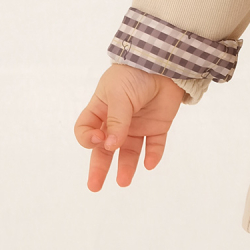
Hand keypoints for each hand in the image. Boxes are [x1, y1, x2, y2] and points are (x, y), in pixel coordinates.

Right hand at [74, 64, 185, 190]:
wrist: (163, 63)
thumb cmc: (133, 74)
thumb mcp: (118, 95)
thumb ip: (116, 121)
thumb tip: (110, 146)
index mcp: (100, 110)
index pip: (85, 131)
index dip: (87, 139)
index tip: (98, 138)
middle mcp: (116, 121)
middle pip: (104, 149)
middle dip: (99, 167)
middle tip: (94, 186)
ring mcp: (137, 125)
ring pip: (129, 151)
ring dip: (126, 167)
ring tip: (123, 182)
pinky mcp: (157, 126)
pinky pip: (155, 145)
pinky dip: (153, 155)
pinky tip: (150, 165)